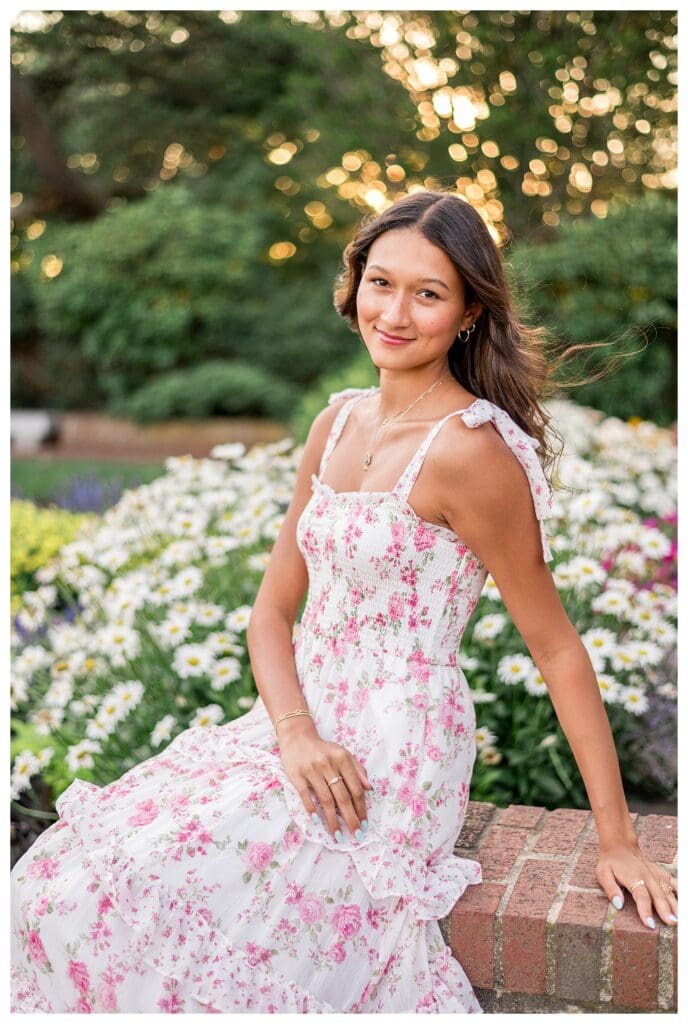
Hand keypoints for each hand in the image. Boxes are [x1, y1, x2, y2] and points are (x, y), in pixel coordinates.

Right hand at [278, 728, 372, 842]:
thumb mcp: (343, 754)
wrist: (297, 737)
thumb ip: (357, 770)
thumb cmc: (323, 750)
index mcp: (343, 759)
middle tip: (356, 834)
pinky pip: (305, 794)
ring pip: (325, 799)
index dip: (361, 807)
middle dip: (351, 818)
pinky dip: (311, 808)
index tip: (365, 823)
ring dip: (332, 820)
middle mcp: (328, 764)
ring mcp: (312, 770)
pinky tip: (317, 821)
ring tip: (338, 835)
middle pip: (342, 796)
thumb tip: (370, 788)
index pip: (355, 788)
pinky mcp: (297, 775)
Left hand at [596, 839, 677, 928]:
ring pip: (668, 891)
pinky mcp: (660, 873)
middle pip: (658, 896)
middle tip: (672, 924)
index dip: (646, 911)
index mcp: (633, 878)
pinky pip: (672, 881)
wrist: (620, 846)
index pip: (641, 897)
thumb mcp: (603, 873)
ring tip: (679, 917)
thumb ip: (611, 889)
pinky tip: (683, 899)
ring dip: (674, 904)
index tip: (650, 925)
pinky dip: (680, 889)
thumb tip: (618, 904)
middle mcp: (647, 876)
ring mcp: (655, 874)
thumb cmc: (611, 862)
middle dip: (665, 911)